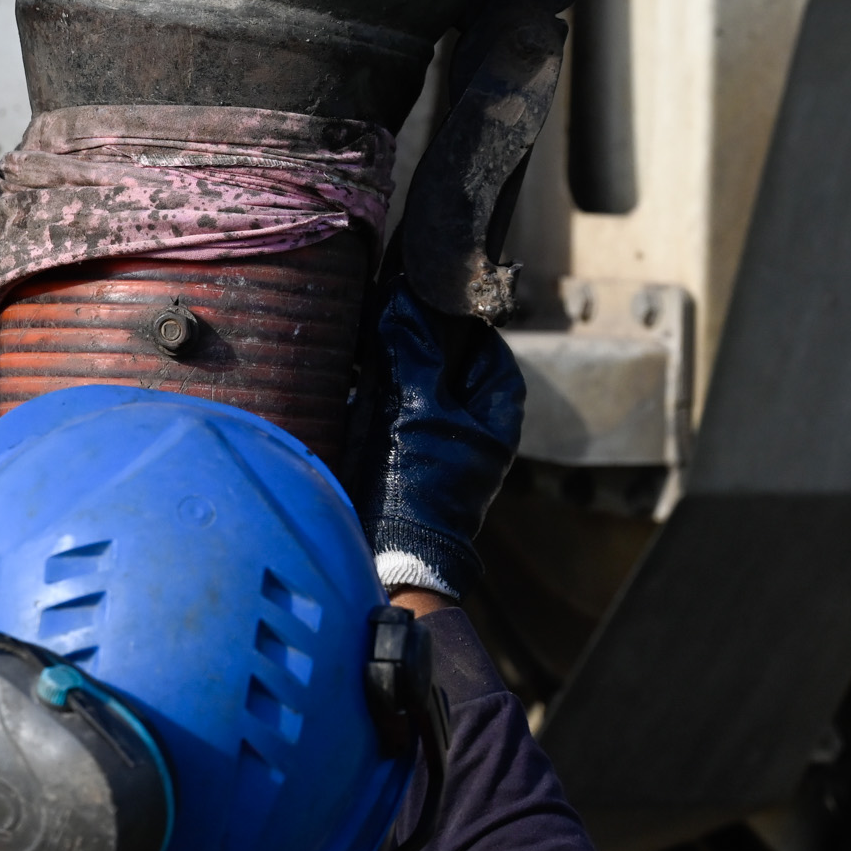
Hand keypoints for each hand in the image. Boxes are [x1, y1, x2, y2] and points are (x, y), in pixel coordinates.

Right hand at [345, 282, 526, 599]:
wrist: (392, 553)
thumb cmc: (419, 483)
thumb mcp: (418, 407)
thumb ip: (413, 350)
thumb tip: (403, 297)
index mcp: (496, 416)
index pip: (491, 350)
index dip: (464, 322)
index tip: (429, 301)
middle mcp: (476, 431)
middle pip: (455, 368)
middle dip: (423, 344)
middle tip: (390, 321)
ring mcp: (445, 447)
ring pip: (424, 390)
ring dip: (396, 370)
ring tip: (367, 352)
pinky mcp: (412, 460)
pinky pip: (399, 415)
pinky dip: (380, 398)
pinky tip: (353, 388)